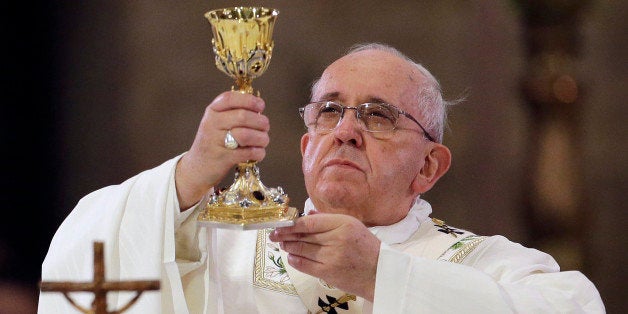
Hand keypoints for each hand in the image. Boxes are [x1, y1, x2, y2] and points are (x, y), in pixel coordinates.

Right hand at [176, 91, 269, 208]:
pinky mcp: (222, 158)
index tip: (261, 105)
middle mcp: (211, 124)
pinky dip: (258, 152)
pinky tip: (258, 153)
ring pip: (246, 135)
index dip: (249, 100)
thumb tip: (259, 109)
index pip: (230, 98)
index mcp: (212, 112)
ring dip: (261, 138)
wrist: (196, 169)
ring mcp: (215, 141)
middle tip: (265, 127)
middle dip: (260, 121)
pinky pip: (247, 153)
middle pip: (243, 116)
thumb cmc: (213, 143)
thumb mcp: (217, 123)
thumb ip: (233, 113)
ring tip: (263, 140)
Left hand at [269, 212, 380, 300]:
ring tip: (282, 244)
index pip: (310, 222)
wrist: (380, 272)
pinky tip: (291, 256)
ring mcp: (332, 257)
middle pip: (303, 236)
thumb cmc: (366, 247)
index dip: (292, 224)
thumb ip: (328, 219)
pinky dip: (295, 260)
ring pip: (302, 250)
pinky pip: (305, 265)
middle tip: (275, 234)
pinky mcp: (328, 272)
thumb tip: (307, 215)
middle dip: (286, 235)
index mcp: (343, 223)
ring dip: (289, 246)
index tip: (281, 224)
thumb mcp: (352, 225)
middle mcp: (337, 238)